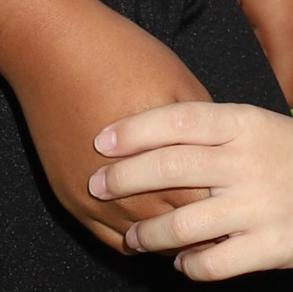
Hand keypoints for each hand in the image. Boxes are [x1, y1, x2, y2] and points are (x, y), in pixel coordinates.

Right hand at [16, 11, 211, 250]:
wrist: (53, 51)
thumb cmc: (123, 58)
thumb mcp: (180, 83)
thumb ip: (203, 129)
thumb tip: (221, 158)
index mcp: (164, 159)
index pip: (205, 205)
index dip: (226, 207)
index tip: (238, 205)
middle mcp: (128, 189)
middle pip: (176, 228)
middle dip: (202, 229)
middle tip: (222, 224)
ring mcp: (95, 199)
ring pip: (143, 240)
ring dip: (167, 240)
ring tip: (191, 232)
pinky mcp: (70, 200)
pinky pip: (112, 239)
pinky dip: (136, 239)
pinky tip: (151, 229)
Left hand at [90, 101, 292, 279]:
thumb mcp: (264, 127)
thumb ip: (218, 135)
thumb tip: (155, 143)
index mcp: (246, 123)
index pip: (177, 120)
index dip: (134, 130)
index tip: (100, 140)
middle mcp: (250, 161)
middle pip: (169, 167)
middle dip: (124, 179)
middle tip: (96, 186)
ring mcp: (262, 205)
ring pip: (183, 223)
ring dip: (148, 234)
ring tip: (132, 238)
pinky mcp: (274, 245)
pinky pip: (214, 263)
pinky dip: (190, 266)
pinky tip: (183, 264)